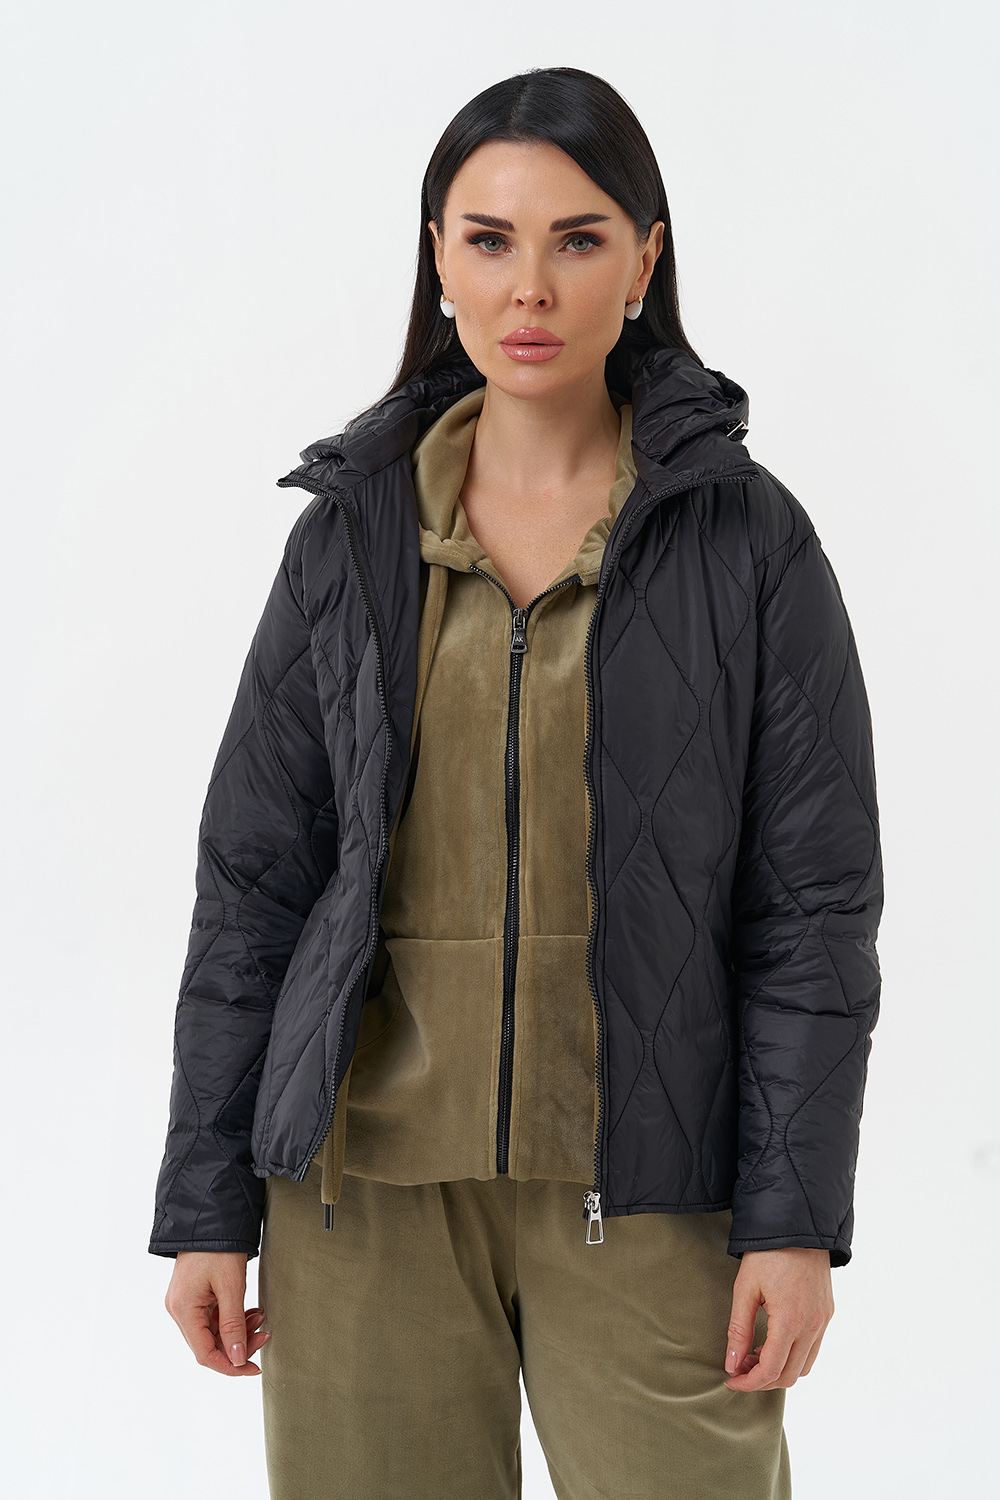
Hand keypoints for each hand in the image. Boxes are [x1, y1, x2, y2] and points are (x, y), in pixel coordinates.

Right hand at [164, 1251, 270, 1376]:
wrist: (212, 1216)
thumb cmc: (219, 1247)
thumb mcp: (231, 1286)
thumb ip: (233, 1325)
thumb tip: (238, 1359)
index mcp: (183, 1310)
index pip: (204, 1354)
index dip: (230, 1366)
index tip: (253, 1368)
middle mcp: (179, 1310)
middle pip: (209, 1344)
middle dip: (239, 1345)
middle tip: (265, 1335)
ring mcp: (186, 1302)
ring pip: (213, 1331)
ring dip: (238, 1330)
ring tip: (261, 1318)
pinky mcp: (194, 1295)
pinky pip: (214, 1317)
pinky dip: (233, 1318)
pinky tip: (250, 1312)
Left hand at [724, 1247, 833, 1390]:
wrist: (798, 1224)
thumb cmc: (768, 1253)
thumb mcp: (745, 1288)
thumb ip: (738, 1330)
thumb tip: (732, 1365)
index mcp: (791, 1321)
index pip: (771, 1370)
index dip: (749, 1383)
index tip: (731, 1380)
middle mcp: (813, 1326)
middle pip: (789, 1376)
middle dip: (762, 1380)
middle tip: (739, 1369)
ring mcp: (823, 1321)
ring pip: (804, 1366)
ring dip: (779, 1369)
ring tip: (754, 1355)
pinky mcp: (827, 1313)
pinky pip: (813, 1348)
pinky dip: (794, 1355)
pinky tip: (773, 1341)